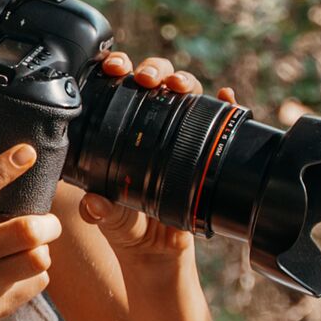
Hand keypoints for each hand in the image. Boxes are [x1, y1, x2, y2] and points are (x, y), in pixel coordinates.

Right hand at [0, 132, 59, 320]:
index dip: (2, 168)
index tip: (26, 152)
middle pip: (25, 231)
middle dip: (46, 220)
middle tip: (43, 218)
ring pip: (38, 260)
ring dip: (43, 248)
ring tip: (33, 244)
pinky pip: (36, 286)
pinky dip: (36, 274)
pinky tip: (20, 268)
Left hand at [71, 51, 221, 269]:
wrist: (159, 253)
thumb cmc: (127, 227)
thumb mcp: (110, 218)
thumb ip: (101, 211)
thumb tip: (94, 204)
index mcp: (118, 131)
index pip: (117, 88)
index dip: (115, 69)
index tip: (113, 67)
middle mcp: (149, 125)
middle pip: (154, 81)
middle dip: (151, 68)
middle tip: (145, 78)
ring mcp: (179, 134)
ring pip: (186, 93)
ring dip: (184, 80)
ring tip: (177, 85)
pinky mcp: (205, 149)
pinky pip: (219, 122)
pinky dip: (225, 105)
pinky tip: (226, 97)